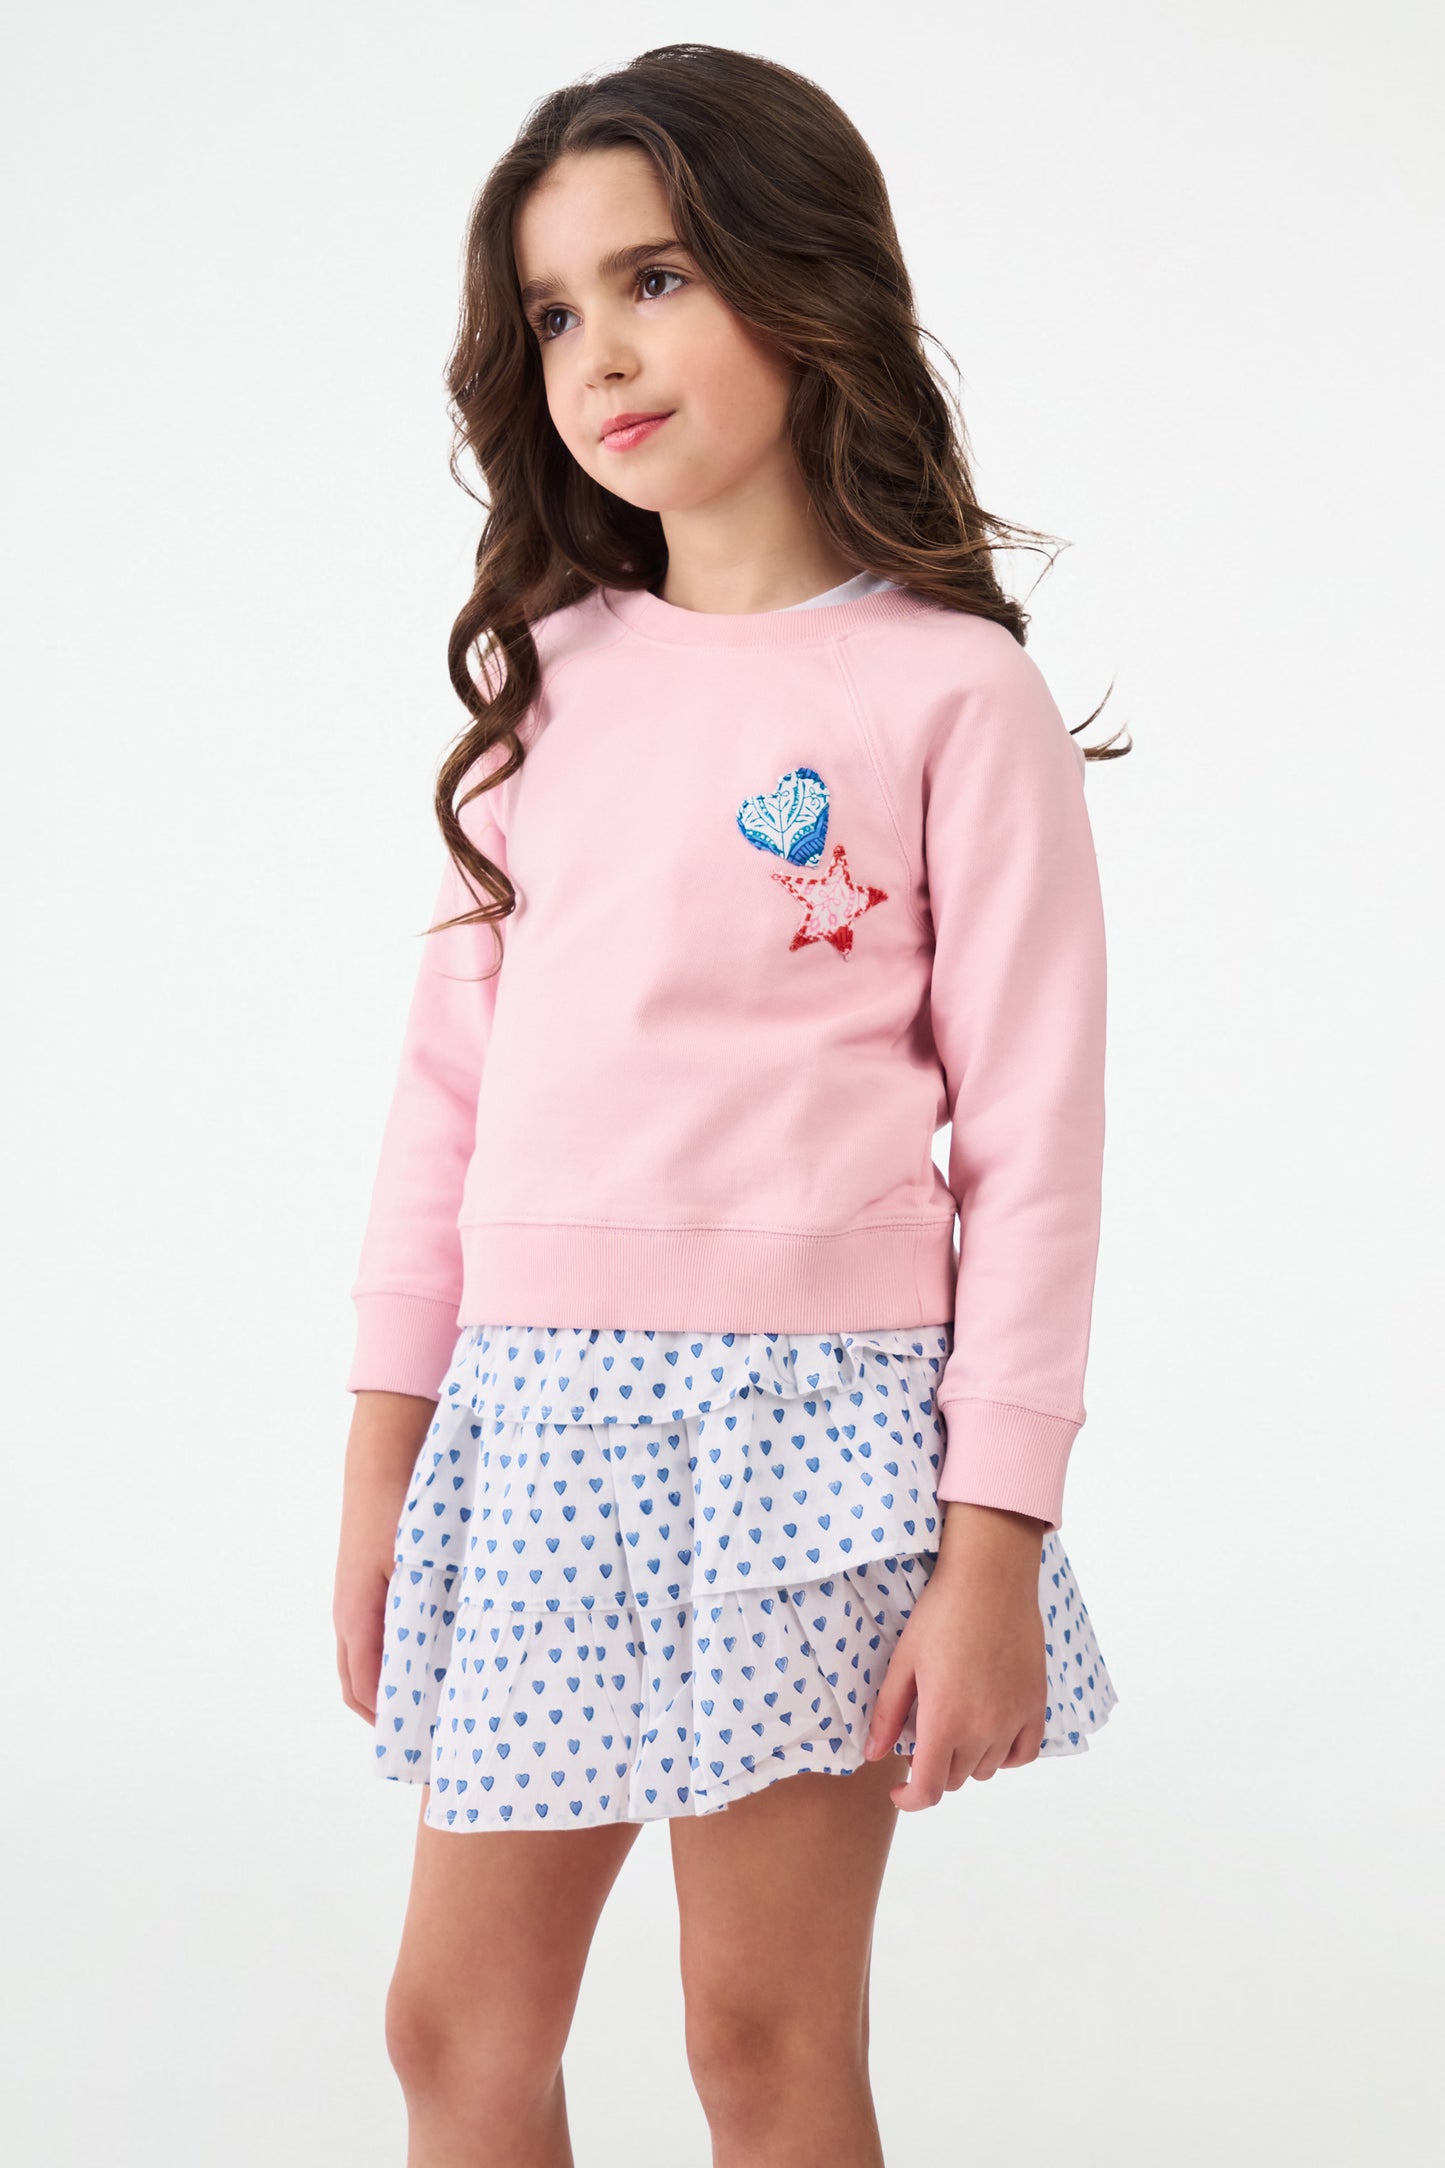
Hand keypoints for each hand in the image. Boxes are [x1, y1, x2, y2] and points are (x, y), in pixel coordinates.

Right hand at [333, 1391, 436, 1724]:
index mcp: (357, 1619)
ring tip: (431, 1709)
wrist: (381, 1465)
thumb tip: (441, 1665)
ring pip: (362, 1665)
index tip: (424, 1747)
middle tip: (430, 1739)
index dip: (391, 1725)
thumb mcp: (416, 1569)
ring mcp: (353, 1605)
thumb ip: (422, 1617)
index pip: (366, 1693)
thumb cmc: (399, 1515)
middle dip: (388, 1718)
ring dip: (390, 1690)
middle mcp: (348, 1619)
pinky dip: (392, 1661)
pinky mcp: (364, 1590)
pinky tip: (428, 1658)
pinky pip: (372, 1640)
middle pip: (358, 1688)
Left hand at [861, 1503, 1048, 1810]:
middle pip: (955, 1778)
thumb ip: (887, 1714)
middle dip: (933, 1766)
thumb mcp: (903, 1662)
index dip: (910, 1799)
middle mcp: (982, 1730)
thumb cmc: (940, 1615)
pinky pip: (1022, 1754)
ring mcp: (1013, 1720)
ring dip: (965, 1759)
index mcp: (944, 1721)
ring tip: (953, 1723)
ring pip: (986, 1769)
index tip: (899, 1791)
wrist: (990, 1581)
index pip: (929, 1790)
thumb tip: (873, 1755)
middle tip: (922, 1732)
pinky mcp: (1036, 1706)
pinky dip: (1004, 1755)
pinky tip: (989, 1733)